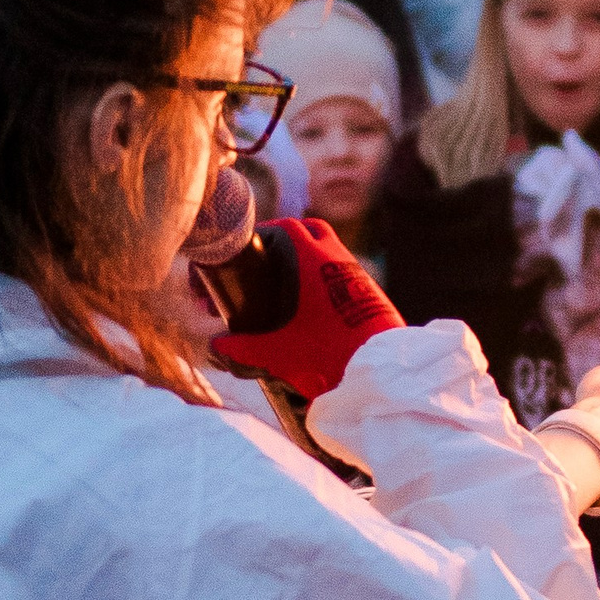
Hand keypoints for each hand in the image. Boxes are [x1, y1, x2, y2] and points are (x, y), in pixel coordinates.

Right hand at [208, 218, 401, 400]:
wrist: (383, 371)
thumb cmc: (332, 355)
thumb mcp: (280, 354)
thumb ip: (244, 349)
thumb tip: (216, 345)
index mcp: (314, 259)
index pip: (284, 228)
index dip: (260, 233)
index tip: (243, 251)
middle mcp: (337, 257)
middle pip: (307, 231)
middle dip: (282, 242)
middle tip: (263, 265)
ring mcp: (356, 273)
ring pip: (327, 250)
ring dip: (305, 259)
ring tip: (285, 286)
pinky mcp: (369, 291)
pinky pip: (342, 272)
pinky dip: (324, 277)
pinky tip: (313, 303)